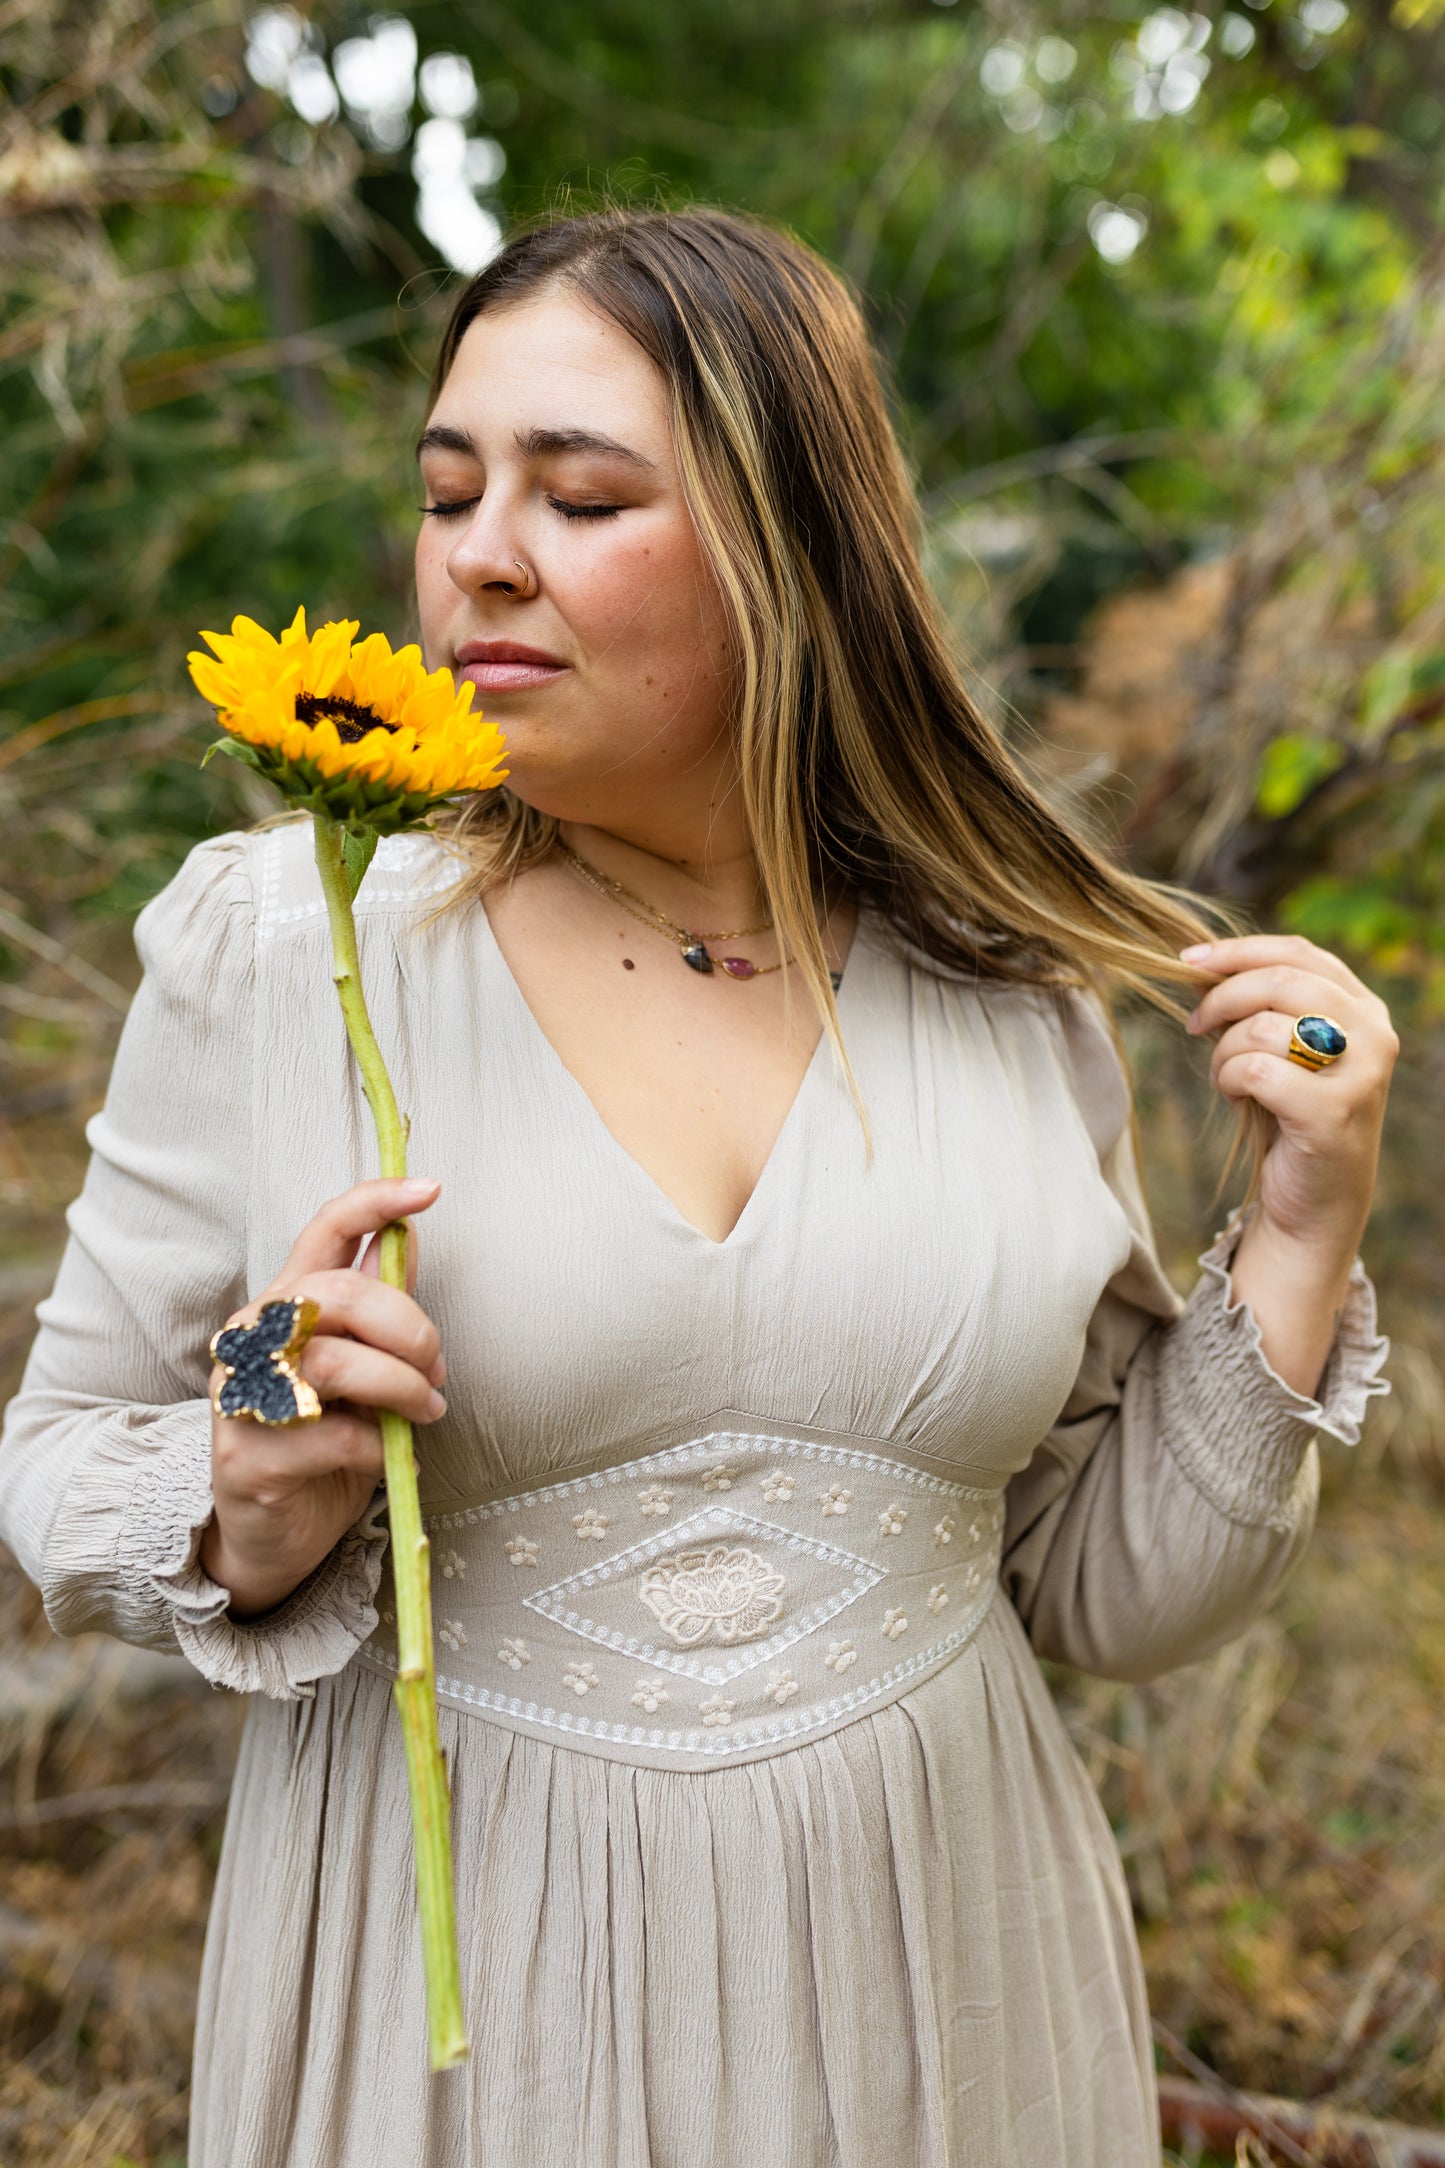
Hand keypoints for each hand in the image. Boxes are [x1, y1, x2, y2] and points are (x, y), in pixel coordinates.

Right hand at [200, 1177, 445, 1619]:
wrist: (276, 1534)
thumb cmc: (324, 1440)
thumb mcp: (360, 1366)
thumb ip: (378, 1307)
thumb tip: (409, 1237)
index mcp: (284, 1303)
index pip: (323, 1229)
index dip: (375, 1201)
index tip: (431, 1189)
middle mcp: (253, 1338)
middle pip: (337, 1294)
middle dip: (408, 1326)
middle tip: (438, 1367)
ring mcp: (240, 1397)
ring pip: (334, 1363)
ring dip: (401, 1388)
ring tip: (427, 1410)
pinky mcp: (245, 1456)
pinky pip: (332, 1437)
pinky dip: (376, 1446)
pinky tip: (386, 1457)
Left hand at [1183, 934, 1396, 1393]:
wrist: (1312, 1207)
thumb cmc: (1288, 1121)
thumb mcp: (1279, 1052)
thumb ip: (1259, 1007)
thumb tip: (1200, 965)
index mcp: (1363, 1008)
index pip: (1298, 953)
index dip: (1237, 951)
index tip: (1187, 960)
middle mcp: (1373, 1033)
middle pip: (1280, 980)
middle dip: (1222, 998)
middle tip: (1194, 1025)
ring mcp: (1361, 1073)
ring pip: (1265, 1025)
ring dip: (1226, 1051)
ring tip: (1227, 1078)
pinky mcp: (1334, 1112)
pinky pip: (1257, 1070)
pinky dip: (1231, 1079)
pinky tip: (1236, 1098)